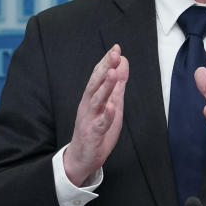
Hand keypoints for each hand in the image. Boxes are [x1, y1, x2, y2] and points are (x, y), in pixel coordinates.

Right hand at [63, 44, 128, 185]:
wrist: (82, 158)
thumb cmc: (97, 129)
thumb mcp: (111, 104)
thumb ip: (117, 86)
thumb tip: (123, 63)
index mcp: (92, 97)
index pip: (98, 76)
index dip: (106, 62)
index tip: (116, 48)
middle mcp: (88, 105)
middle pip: (95, 84)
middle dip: (105, 68)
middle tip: (114, 54)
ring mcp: (89, 119)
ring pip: (97, 100)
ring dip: (105, 86)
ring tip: (112, 73)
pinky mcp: (93, 134)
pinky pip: (100, 124)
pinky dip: (106, 115)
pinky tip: (112, 106)